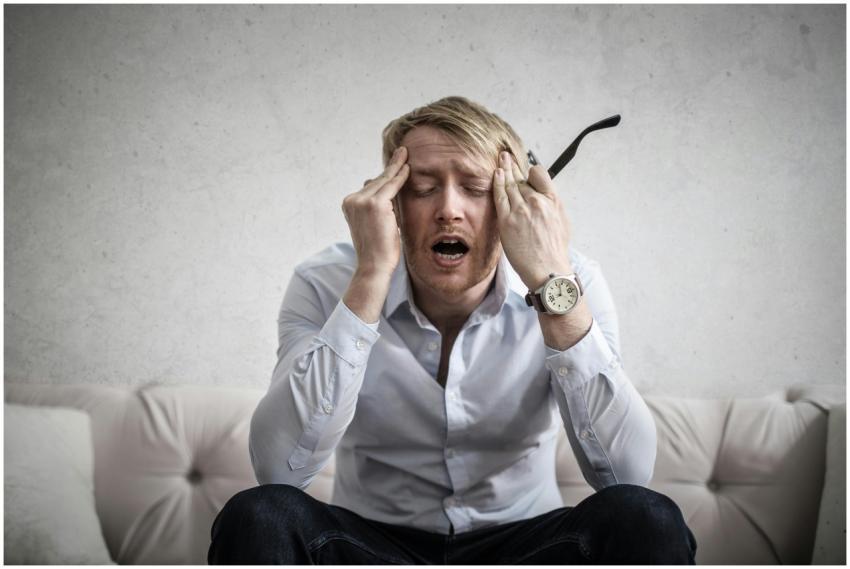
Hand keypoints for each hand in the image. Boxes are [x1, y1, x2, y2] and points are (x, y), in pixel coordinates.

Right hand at [342, 147, 409, 278]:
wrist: (374, 265)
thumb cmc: (378, 250)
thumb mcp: (375, 224)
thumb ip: (378, 207)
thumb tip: (384, 190)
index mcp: (349, 205)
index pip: (370, 187)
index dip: (383, 176)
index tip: (393, 165)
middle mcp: (352, 200)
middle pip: (376, 181)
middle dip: (390, 168)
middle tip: (401, 152)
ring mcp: (362, 201)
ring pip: (383, 182)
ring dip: (396, 168)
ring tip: (404, 154)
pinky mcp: (375, 204)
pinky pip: (391, 186)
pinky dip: (400, 177)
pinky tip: (408, 168)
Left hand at [492, 151, 572, 289]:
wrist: (548, 270)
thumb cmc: (555, 250)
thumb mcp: (562, 222)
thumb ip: (552, 205)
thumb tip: (545, 195)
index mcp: (552, 201)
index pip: (539, 175)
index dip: (531, 172)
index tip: (526, 171)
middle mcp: (537, 201)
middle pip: (521, 178)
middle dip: (513, 166)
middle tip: (506, 155)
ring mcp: (521, 210)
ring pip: (510, 184)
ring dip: (504, 170)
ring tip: (500, 160)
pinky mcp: (507, 220)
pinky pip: (500, 196)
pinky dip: (497, 183)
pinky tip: (496, 174)